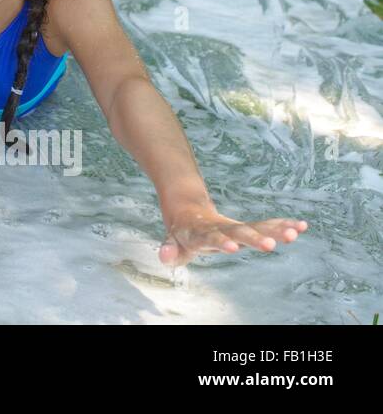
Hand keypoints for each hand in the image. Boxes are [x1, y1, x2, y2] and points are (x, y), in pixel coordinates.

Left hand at [159, 204, 307, 265]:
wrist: (188, 210)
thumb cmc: (181, 234)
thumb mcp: (172, 243)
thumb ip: (169, 251)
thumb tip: (165, 256)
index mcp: (200, 233)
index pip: (210, 237)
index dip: (220, 241)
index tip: (232, 246)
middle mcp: (221, 228)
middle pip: (238, 231)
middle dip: (253, 238)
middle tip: (270, 245)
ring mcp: (236, 226)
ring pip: (256, 226)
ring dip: (274, 230)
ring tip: (294, 233)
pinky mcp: (248, 227)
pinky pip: (267, 225)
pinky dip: (283, 226)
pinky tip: (301, 226)